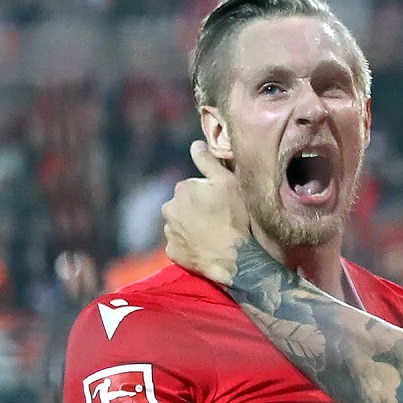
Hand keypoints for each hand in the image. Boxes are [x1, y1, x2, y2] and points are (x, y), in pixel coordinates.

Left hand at [162, 141, 250, 285]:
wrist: (234, 259)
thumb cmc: (234, 218)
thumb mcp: (227, 182)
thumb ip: (208, 161)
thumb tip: (195, 144)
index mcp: (182, 188)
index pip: (194, 186)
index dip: (209, 194)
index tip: (222, 204)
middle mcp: (169, 208)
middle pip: (184, 205)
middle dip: (196, 210)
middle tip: (218, 220)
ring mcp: (169, 232)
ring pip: (180, 224)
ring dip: (192, 227)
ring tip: (212, 235)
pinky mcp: (172, 252)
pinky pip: (180, 244)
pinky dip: (189, 245)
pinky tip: (205, 247)